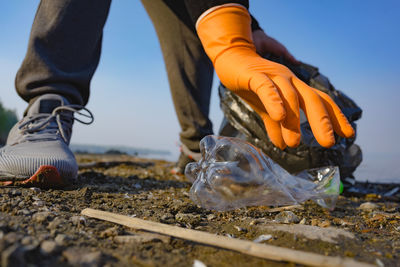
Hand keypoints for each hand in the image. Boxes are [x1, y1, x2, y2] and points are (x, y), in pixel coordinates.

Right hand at [197, 5, 353, 148]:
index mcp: (296, 89)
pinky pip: (267, 88)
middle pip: (312, 100)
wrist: (231, 59)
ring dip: (294, 120)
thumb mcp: (266, 108)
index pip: (321, 102)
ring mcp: (275, 76)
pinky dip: (274, 101)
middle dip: (323, 122)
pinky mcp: (255, 75)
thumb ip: (275, 126)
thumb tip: (283, 147)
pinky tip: (278, 116)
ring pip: (290, 97)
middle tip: (328, 143)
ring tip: (294, 143)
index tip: (348, 135)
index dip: (335, 117)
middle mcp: (291, 81)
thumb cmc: (252, 84)